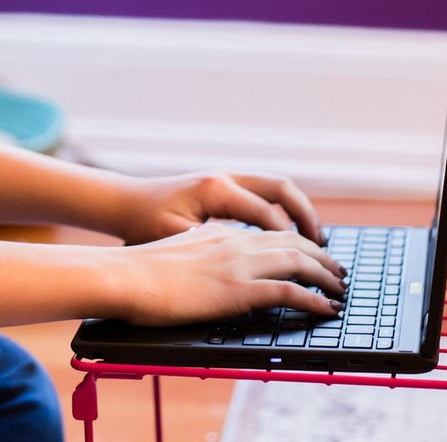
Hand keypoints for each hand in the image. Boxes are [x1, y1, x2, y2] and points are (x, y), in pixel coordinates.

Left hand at [111, 170, 325, 246]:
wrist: (121, 203)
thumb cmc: (143, 223)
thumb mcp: (176, 239)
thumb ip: (214, 248)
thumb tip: (249, 262)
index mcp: (215, 190)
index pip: (267, 214)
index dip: (291, 242)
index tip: (309, 268)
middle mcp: (224, 178)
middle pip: (282, 189)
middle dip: (307, 218)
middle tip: (324, 250)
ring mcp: (225, 178)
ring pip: (275, 188)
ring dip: (298, 212)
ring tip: (315, 243)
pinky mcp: (222, 187)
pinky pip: (262, 194)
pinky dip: (281, 212)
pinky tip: (286, 237)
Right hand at [115, 223, 346, 326]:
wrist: (124, 275)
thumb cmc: (138, 272)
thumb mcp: (175, 256)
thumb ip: (197, 258)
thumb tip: (205, 273)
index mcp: (218, 233)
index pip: (270, 231)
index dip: (298, 242)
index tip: (313, 253)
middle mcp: (233, 241)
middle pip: (292, 241)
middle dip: (321, 256)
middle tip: (338, 272)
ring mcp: (237, 264)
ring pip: (299, 261)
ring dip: (326, 276)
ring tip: (340, 289)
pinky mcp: (237, 289)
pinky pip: (289, 291)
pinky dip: (314, 299)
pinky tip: (327, 309)